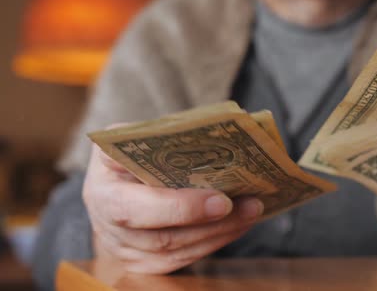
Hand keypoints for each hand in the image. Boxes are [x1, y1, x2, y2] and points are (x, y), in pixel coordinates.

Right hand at [83, 143, 263, 273]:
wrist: (110, 180)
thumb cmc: (125, 152)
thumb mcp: (130, 135)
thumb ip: (158, 139)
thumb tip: (210, 136)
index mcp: (102, 191)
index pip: (138, 209)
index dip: (181, 208)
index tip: (221, 200)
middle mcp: (108, 227)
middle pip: (163, 238)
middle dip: (212, 223)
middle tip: (250, 205)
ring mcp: (125, 250)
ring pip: (178, 253)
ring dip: (222, 233)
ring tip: (252, 210)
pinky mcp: (142, 262)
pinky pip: (182, 261)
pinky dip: (215, 242)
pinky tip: (238, 224)